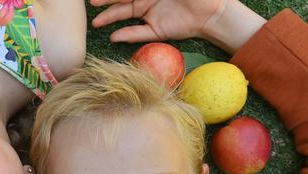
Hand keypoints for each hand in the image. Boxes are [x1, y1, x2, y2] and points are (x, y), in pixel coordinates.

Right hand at [90, 0, 226, 42]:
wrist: (214, 10)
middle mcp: (147, 1)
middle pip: (122, 1)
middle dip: (107, 1)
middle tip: (92, 3)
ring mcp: (151, 15)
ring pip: (126, 17)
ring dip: (111, 18)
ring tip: (96, 22)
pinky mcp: (157, 31)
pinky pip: (139, 33)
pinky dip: (127, 35)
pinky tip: (114, 36)